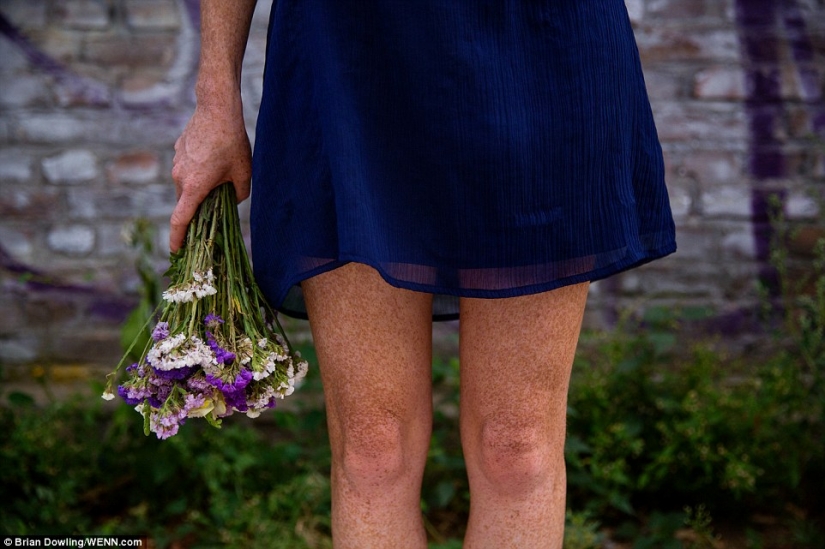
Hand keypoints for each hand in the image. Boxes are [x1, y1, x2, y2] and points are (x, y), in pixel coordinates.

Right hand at [170, 99, 251, 251]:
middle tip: (215, 213)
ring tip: (220, 179)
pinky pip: (187, 170)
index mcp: (194, 187)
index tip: (176, 253)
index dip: (177, 240)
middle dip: (198, 212)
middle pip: (186, 204)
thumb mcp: (243, 173)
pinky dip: (198, 174)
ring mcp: (176, 163)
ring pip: (186, 186)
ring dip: (199, 191)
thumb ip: (238, 195)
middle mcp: (179, 177)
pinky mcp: (178, 152)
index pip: (180, 220)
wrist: (216, 108)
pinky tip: (215, 160)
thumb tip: (231, 201)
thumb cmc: (232, 142)